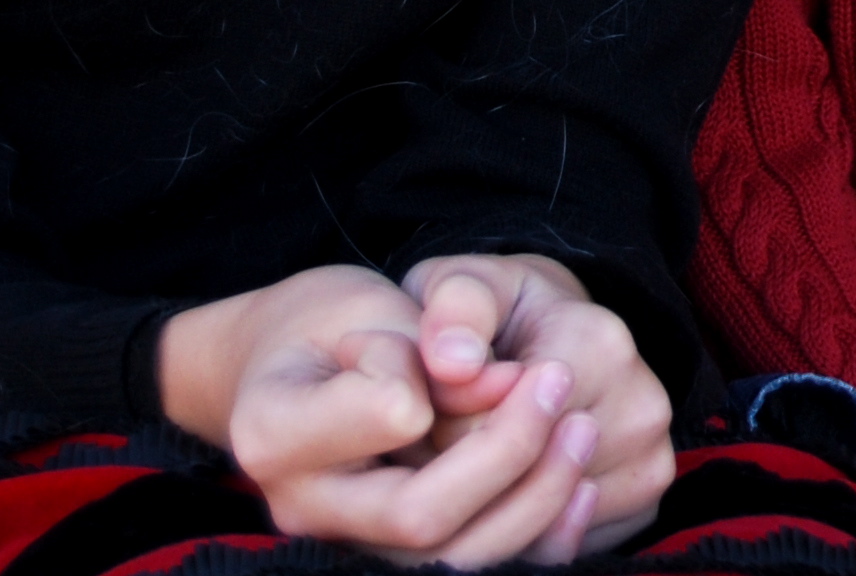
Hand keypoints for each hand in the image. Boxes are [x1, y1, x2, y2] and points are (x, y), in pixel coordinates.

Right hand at [157, 265, 602, 565]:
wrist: (299, 369)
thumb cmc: (333, 324)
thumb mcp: (370, 307)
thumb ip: (430, 343)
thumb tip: (503, 383)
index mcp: (273, 432)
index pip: (386, 422)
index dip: (451, 389)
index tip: (481, 353)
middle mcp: (304, 508)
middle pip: (420, 517)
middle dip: (509, 453)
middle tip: (558, 382)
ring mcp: (349, 544)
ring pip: (455, 560)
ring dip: (535, 498)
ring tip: (582, 429)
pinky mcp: (396, 558)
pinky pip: (475, 570)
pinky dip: (536, 538)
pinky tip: (580, 489)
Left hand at [404, 255, 677, 561]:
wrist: (559, 329)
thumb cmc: (502, 312)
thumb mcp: (465, 284)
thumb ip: (454, 310)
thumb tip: (452, 363)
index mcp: (601, 343)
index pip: (495, 425)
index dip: (444, 420)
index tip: (435, 395)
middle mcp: (643, 406)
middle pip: (522, 476)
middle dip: (465, 465)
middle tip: (445, 428)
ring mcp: (651, 458)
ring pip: (541, 514)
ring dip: (495, 497)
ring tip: (478, 450)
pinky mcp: (645, 498)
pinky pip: (566, 537)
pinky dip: (529, 521)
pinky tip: (513, 479)